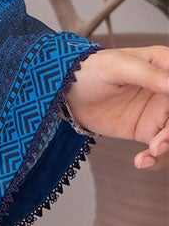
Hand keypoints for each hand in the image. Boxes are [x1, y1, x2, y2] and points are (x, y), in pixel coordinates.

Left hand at [64, 45, 168, 169]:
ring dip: (167, 148)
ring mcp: (160, 112)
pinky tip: (142, 161)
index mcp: (164, 65)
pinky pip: (162, 150)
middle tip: (160, 143)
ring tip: (151, 152)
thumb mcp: (116, 66)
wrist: (66, 92)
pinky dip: (157, 159)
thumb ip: (147, 74)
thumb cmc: (89, 69)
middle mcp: (167, 89)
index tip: (168, 115)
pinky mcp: (149, 131)